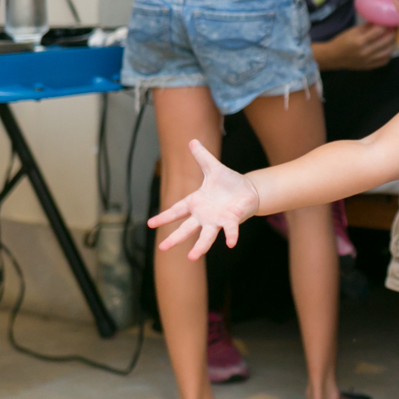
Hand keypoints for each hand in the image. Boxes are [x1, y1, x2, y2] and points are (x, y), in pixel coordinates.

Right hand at [147, 140, 261, 260]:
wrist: (248, 190)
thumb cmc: (228, 182)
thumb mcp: (213, 167)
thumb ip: (202, 157)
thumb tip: (192, 141)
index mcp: (196, 202)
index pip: (177, 210)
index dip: (164, 217)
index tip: (150, 224)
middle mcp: (204, 215)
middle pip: (187, 228)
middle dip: (175, 237)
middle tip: (162, 249)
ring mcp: (217, 220)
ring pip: (206, 236)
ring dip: (200, 247)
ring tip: (191, 257)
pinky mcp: (232, 220)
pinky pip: (230, 230)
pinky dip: (230, 236)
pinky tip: (230, 244)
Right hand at [320, 24, 395, 69]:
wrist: (334, 57)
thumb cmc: (342, 41)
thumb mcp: (353, 31)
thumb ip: (367, 27)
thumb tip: (380, 20)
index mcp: (360, 41)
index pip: (379, 31)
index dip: (387, 25)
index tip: (391, 21)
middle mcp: (366, 52)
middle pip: (386, 41)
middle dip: (393, 33)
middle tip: (395, 28)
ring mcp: (368, 61)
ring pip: (388, 51)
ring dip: (393, 43)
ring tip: (393, 37)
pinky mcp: (369, 67)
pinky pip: (384, 61)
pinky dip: (388, 54)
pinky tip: (387, 48)